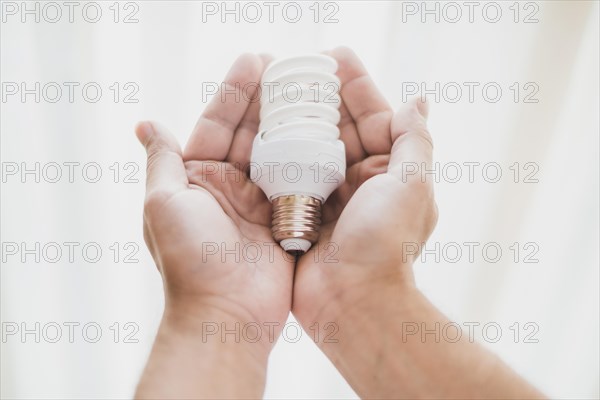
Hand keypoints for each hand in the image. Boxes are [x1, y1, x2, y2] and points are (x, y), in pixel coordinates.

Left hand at [135, 54, 292, 397]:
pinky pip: (301, 180)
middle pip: (252, 133)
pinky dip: (312, 155)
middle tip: (289, 67)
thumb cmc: (189, 262)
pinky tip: (326, 129)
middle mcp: (230, 187)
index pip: (217, 124)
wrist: (228, 315)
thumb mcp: (164, 204)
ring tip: (310, 89)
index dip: (235, 92)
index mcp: (199, 179)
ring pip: (279, 152)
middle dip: (268, 99)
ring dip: (292, 121)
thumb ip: (163, 161)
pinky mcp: (288, 219)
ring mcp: (261, 203)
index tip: (255, 60)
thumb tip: (146, 123)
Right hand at [292, 46, 436, 330]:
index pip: (375, 117)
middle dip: (322, 96)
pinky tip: (263, 129)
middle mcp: (361, 182)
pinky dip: (280, 152)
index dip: (356, 86)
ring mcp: (331, 198)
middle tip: (300, 65)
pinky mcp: (303, 213)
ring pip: (313, 148)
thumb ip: (414, 141)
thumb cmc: (386, 244)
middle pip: (340, 128)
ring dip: (298, 119)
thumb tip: (418, 101)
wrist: (353, 302)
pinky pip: (291, 174)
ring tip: (278, 88)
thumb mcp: (411, 185)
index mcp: (390, 172)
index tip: (336, 56)